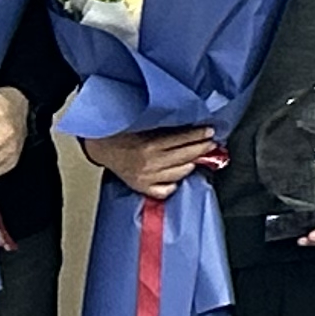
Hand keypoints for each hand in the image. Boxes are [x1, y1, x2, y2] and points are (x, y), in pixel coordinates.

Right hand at [82, 124, 220, 197]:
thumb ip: (166, 128)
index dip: (199, 135)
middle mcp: (150, 164)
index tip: (210, 131)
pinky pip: (165, 190)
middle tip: (212, 144)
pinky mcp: (142, 188)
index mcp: (150, 145)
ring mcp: (147, 178)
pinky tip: (178, 176)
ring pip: (179, 174)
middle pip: (185, 157)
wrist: (102, 148)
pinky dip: (174, 183)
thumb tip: (191, 127)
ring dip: (191, 164)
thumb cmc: (124, 133)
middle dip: (201, 149)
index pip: (182, 140)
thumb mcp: (145, 125)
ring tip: (198, 157)